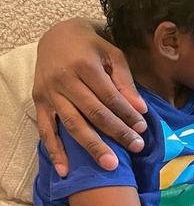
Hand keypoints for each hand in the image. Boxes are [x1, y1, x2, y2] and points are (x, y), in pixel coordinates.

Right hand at [32, 18, 147, 175]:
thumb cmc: (91, 46)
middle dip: (116, 132)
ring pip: (72, 124)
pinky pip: (46, 130)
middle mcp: (65, 80)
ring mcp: (50, 93)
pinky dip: (55, 151)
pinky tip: (66, 169)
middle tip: (135, 147)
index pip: (110, 96)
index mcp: (85, 66)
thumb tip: (140, 108)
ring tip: (110, 164)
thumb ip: (125, 80)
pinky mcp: (39, 103)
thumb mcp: (112, 54)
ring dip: (92, 146)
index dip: (127, 113)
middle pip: (93, 112)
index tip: (142, 129)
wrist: (56, 36)